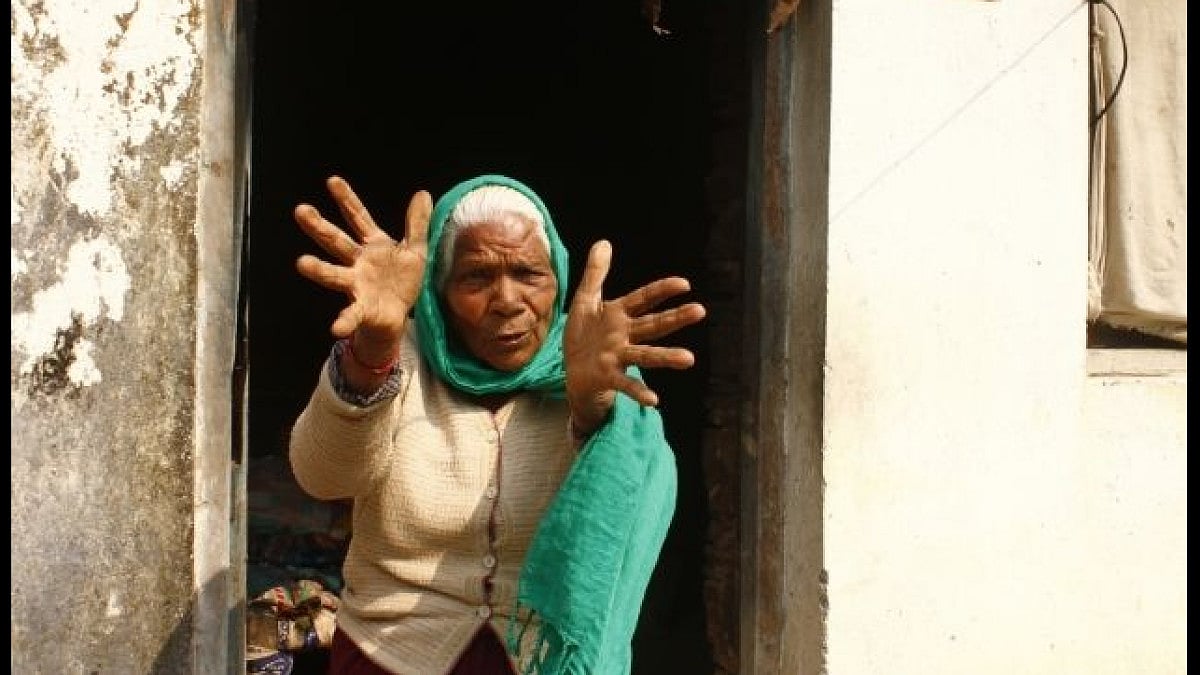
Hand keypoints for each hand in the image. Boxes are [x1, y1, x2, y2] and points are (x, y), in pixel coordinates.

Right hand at [294, 176, 431, 360]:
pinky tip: (335, 328)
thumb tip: (423, 193)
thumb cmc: (401, 281)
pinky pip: (351, 315)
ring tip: (301, 263)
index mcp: (372, 246)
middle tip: (300, 210)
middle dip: (319, 226)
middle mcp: (358, 263)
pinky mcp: (362, 308)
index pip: (358, 218)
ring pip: (334, 275)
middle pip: (336, 241)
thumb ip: (417, 224)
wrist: (398, 315)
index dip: (346, 200)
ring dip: (319, 269)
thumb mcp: (415, 250)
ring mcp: (357, 285)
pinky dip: (343, 321)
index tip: (332, 181)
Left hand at [564, 240, 706, 434]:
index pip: (643, 299)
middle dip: (675, 318)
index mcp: (619, 315)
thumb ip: (595, 274)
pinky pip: (625, 384)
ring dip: (666, 357)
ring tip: (689, 359)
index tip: (684, 283)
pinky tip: (653, 400)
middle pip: (653, 325)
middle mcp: (624, 336)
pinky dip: (639, 391)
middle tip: (701, 311)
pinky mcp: (608, 376)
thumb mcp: (585, 301)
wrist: (571, 371)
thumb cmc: (582, 336)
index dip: (662, 290)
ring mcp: (618, 357)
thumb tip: (604, 242)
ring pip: (645, 355)